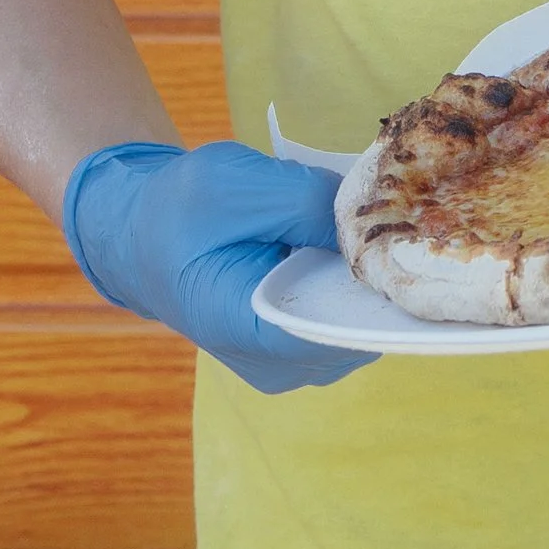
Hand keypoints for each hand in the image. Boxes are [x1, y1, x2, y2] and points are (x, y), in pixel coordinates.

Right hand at [63, 140, 376, 393]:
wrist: (147, 234)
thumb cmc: (178, 209)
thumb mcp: (231, 182)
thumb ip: (302, 200)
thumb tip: (367, 219)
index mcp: (248, 330)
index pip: (343, 329)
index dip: (380, 285)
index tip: (401, 240)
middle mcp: (279, 366)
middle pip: (362, 328)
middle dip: (377, 275)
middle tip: (385, 218)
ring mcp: (297, 364)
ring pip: (364, 323)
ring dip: (368, 276)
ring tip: (356, 227)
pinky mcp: (307, 347)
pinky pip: (351, 317)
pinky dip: (355, 281)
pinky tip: (343, 244)